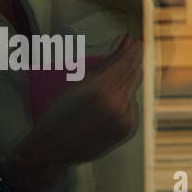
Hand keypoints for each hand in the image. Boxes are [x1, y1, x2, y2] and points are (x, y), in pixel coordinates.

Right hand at [1, 36, 142, 191]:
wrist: (54, 149)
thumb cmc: (59, 114)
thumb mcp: (78, 83)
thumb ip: (106, 62)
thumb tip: (127, 42)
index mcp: (101, 90)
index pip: (127, 62)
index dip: (134, 50)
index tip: (138, 41)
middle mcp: (117, 104)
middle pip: (134, 73)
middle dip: (130, 65)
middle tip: (123, 58)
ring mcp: (125, 118)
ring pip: (134, 89)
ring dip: (124, 85)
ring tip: (103, 93)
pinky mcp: (129, 128)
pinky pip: (133, 106)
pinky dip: (124, 102)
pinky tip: (106, 109)